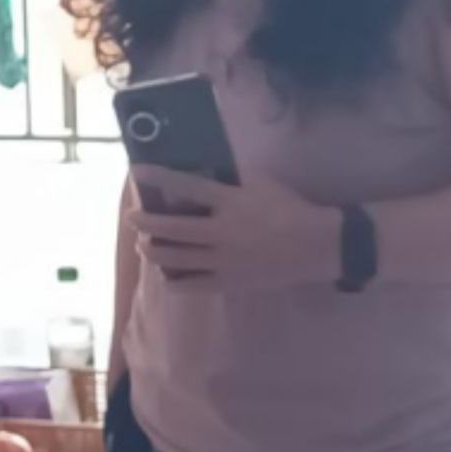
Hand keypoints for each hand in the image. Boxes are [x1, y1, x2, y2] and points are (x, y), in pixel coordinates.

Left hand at [127, 165, 340, 292]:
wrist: (318, 245)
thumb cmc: (288, 208)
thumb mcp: (260, 181)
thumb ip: (231, 176)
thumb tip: (202, 165)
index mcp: (230, 202)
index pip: (185, 186)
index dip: (157, 177)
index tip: (135, 172)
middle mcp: (221, 232)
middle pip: (170, 228)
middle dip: (144, 221)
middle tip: (132, 217)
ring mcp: (224, 261)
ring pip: (175, 258)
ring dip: (153, 250)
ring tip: (144, 245)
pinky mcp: (230, 283)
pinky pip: (192, 286)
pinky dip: (174, 280)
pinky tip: (166, 274)